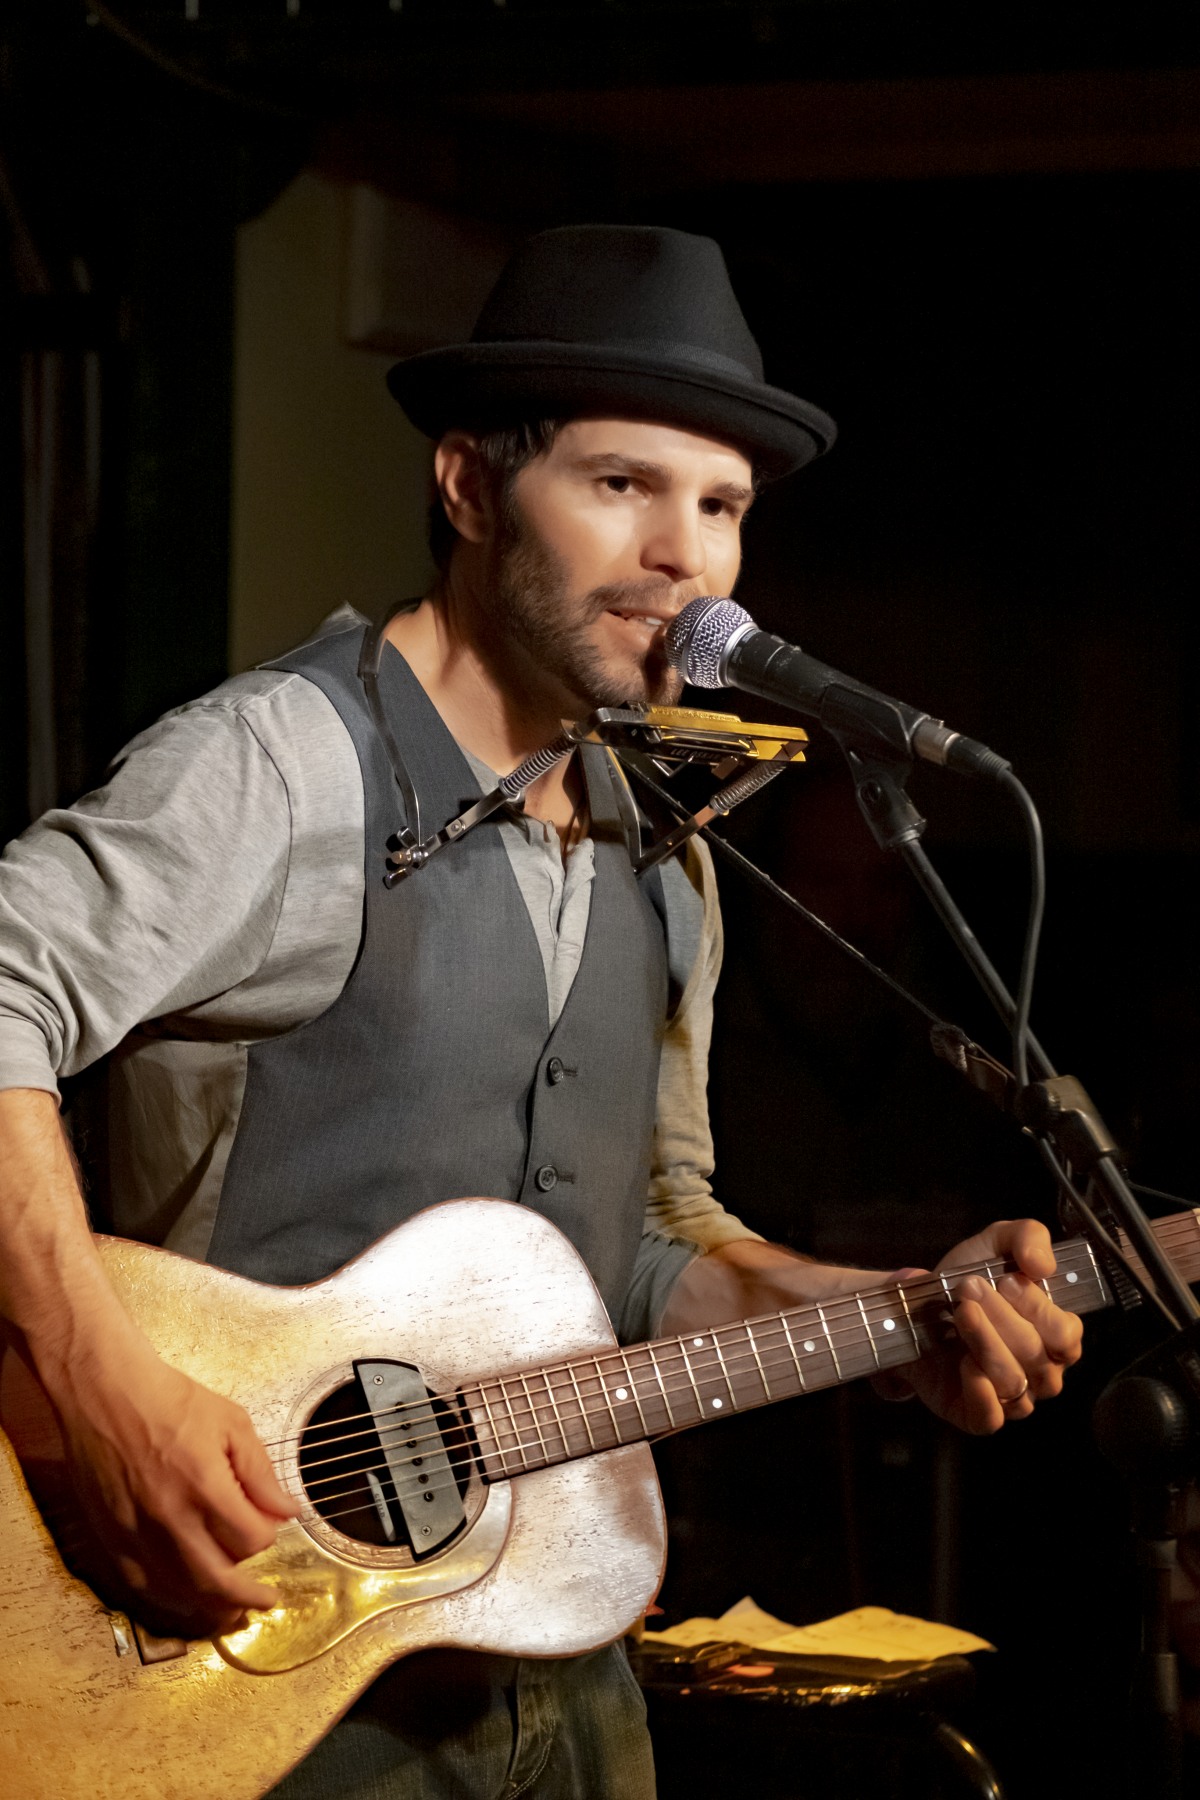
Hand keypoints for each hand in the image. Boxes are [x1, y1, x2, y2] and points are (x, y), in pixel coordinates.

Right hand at [53, 1331, 297, 1637]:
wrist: (105, 1394)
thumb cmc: (169, 1400)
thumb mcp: (231, 1423)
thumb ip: (260, 1472)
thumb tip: (286, 1511)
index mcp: (204, 1487)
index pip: (251, 1539)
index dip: (268, 1534)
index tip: (270, 1523)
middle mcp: (169, 1519)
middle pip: (216, 1581)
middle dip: (247, 1596)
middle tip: (265, 1602)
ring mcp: (136, 1534)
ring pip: (179, 1591)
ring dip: (210, 1607)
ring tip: (232, 1611)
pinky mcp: (111, 1538)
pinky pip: (141, 1585)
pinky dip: (167, 1598)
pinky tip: (185, 1597)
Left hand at [894, 1219, 1082, 1433]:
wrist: (916, 1307)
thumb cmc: (969, 1278)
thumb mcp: (998, 1242)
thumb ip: (1029, 1237)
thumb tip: (1042, 1264)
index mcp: (1056, 1335)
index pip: (1066, 1336)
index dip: (1038, 1309)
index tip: (1004, 1280)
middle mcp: (1041, 1372)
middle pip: (1036, 1357)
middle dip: (1000, 1317)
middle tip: (969, 1288)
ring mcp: (1011, 1397)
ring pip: (1013, 1384)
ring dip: (985, 1343)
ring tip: (960, 1313)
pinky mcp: (975, 1414)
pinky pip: (989, 1419)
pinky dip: (979, 1392)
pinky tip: (964, 1362)